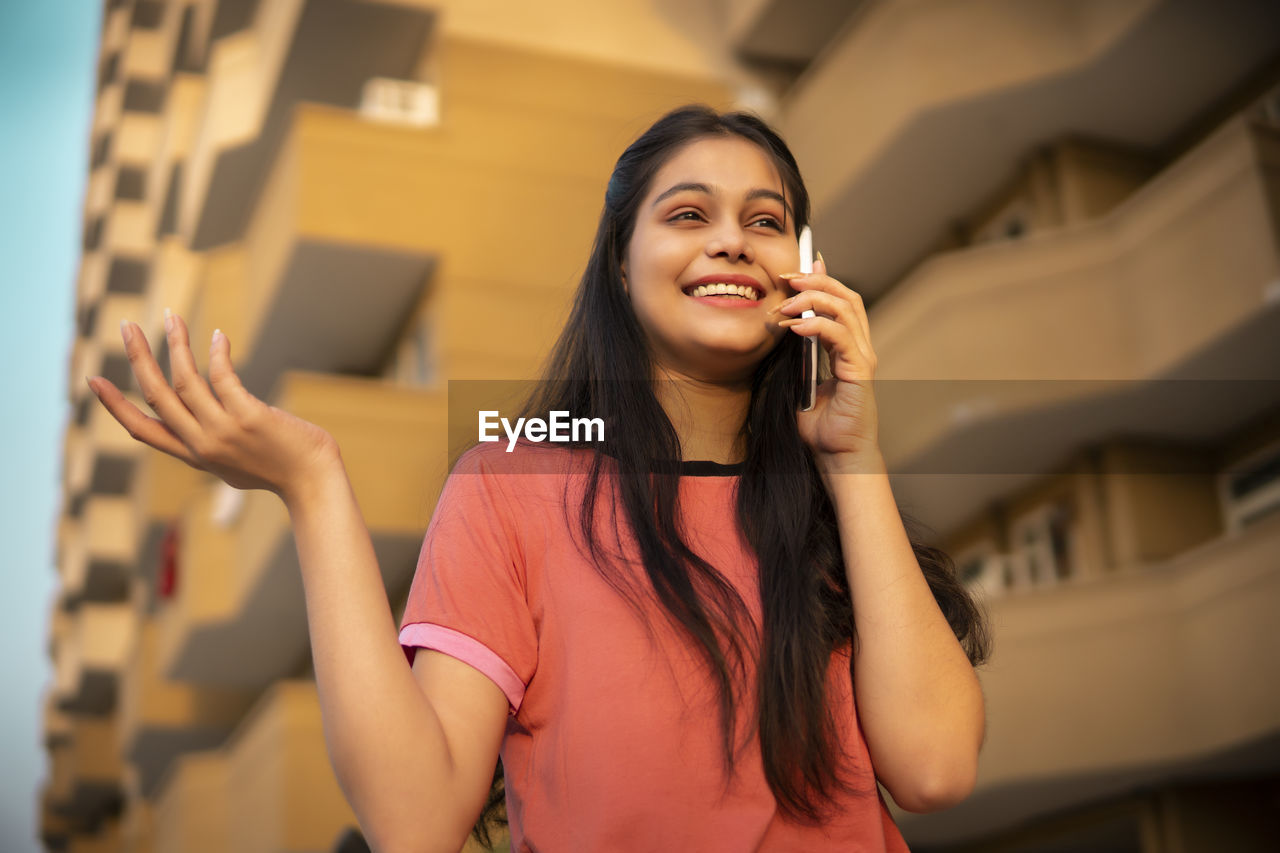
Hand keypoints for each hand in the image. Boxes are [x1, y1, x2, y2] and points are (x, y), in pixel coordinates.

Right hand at [87, 312, 339, 505]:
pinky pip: (223, 377)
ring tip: (170, 316)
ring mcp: (225, 431)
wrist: (313, 482)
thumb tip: (203, 426)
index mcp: (194, 456)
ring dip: (175, 343)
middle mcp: (203, 444)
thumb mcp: (235, 466)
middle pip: (156, 396)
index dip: (114, 405)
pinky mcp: (249, 418)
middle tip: (126, 326)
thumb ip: (213, 446)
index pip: (142, 430)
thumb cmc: (280, 469)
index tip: (93, 380)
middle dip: (137, 358)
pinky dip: (218, 353)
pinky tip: (218, 337)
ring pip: (186, 380)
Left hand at [771, 253, 882, 474]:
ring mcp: (862, 359)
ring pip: (845, 310)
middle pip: (846, 296)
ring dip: (813, 299)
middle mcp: (859, 349)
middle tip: (786, 276)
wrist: (837, 458)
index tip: (792, 271)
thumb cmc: (820, 428)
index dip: (819, 281)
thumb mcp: (798, 385)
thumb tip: (778, 335)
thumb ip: (793, 360)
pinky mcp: (860, 373)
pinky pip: (840, 337)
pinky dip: (818, 326)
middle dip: (816, 280)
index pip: (839, 302)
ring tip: (785, 302)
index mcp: (846, 349)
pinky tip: (795, 327)